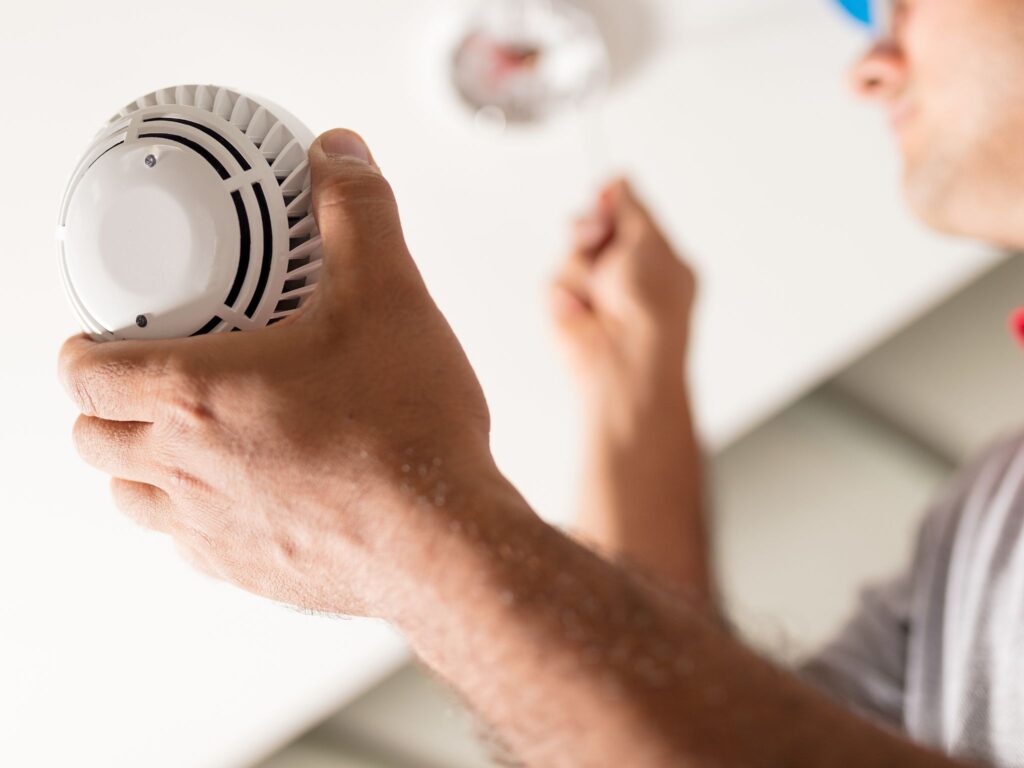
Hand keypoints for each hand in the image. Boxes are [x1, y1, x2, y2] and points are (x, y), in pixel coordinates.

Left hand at [59, 130, 494, 616]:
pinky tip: (238, 492)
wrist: (442, 535)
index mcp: (198, 395)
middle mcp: (189, 469)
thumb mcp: (388, 292)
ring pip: (133, 499)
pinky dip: (190, 515)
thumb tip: (340, 155)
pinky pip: (189, 545)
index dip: (79, 349)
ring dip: (137, 465)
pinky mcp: (250, 570)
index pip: (87, 373)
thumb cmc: (406, 432)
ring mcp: (215, 528)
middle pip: (95, 439)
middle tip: (140, 381)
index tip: (98, 337)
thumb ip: (357, 212)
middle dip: (102, 405)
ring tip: (178, 438)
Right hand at [550, 180, 695, 412]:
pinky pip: (556, 280)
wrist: (626, 360)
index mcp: (655, 257)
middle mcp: (624, 272)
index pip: (627, 214)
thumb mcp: (652, 244)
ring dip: (582, 264)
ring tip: (601, 291)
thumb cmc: (653, 310)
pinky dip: (569, 291)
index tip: (606, 195)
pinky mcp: (568, 308)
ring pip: (571, 251)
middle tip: (598, 239)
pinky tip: (583, 311)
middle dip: (591, 228)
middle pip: (591, 225)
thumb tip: (618, 182)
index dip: (612, 201)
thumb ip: (632, 209)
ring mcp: (595, 290)